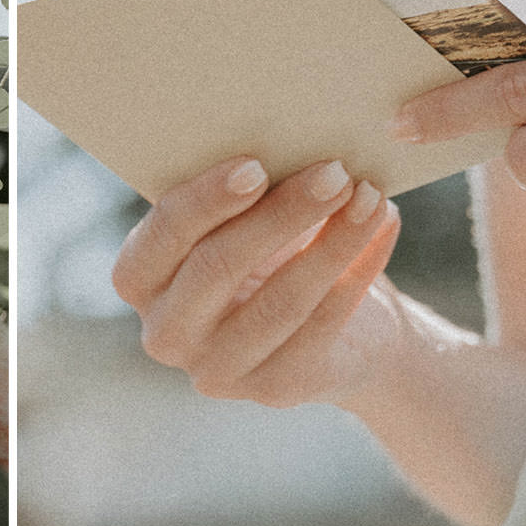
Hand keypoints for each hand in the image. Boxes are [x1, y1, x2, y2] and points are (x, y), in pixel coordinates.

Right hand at [112, 156, 402, 406]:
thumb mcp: (244, 220)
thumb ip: (243, 192)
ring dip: (332, 242)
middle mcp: (166, 334)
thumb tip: (287, 136)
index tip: (257, 164)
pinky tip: (385, 225)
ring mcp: (217, 370)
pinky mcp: (276, 389)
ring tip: (370, 197)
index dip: (206, 202)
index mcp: (140, 279)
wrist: (331, 331)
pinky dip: (359, 271)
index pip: (162, 238)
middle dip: (281, 215)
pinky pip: (323, 326)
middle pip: (217, 270)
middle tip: (334, 172)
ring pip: (280, 302)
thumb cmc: (274, 249)